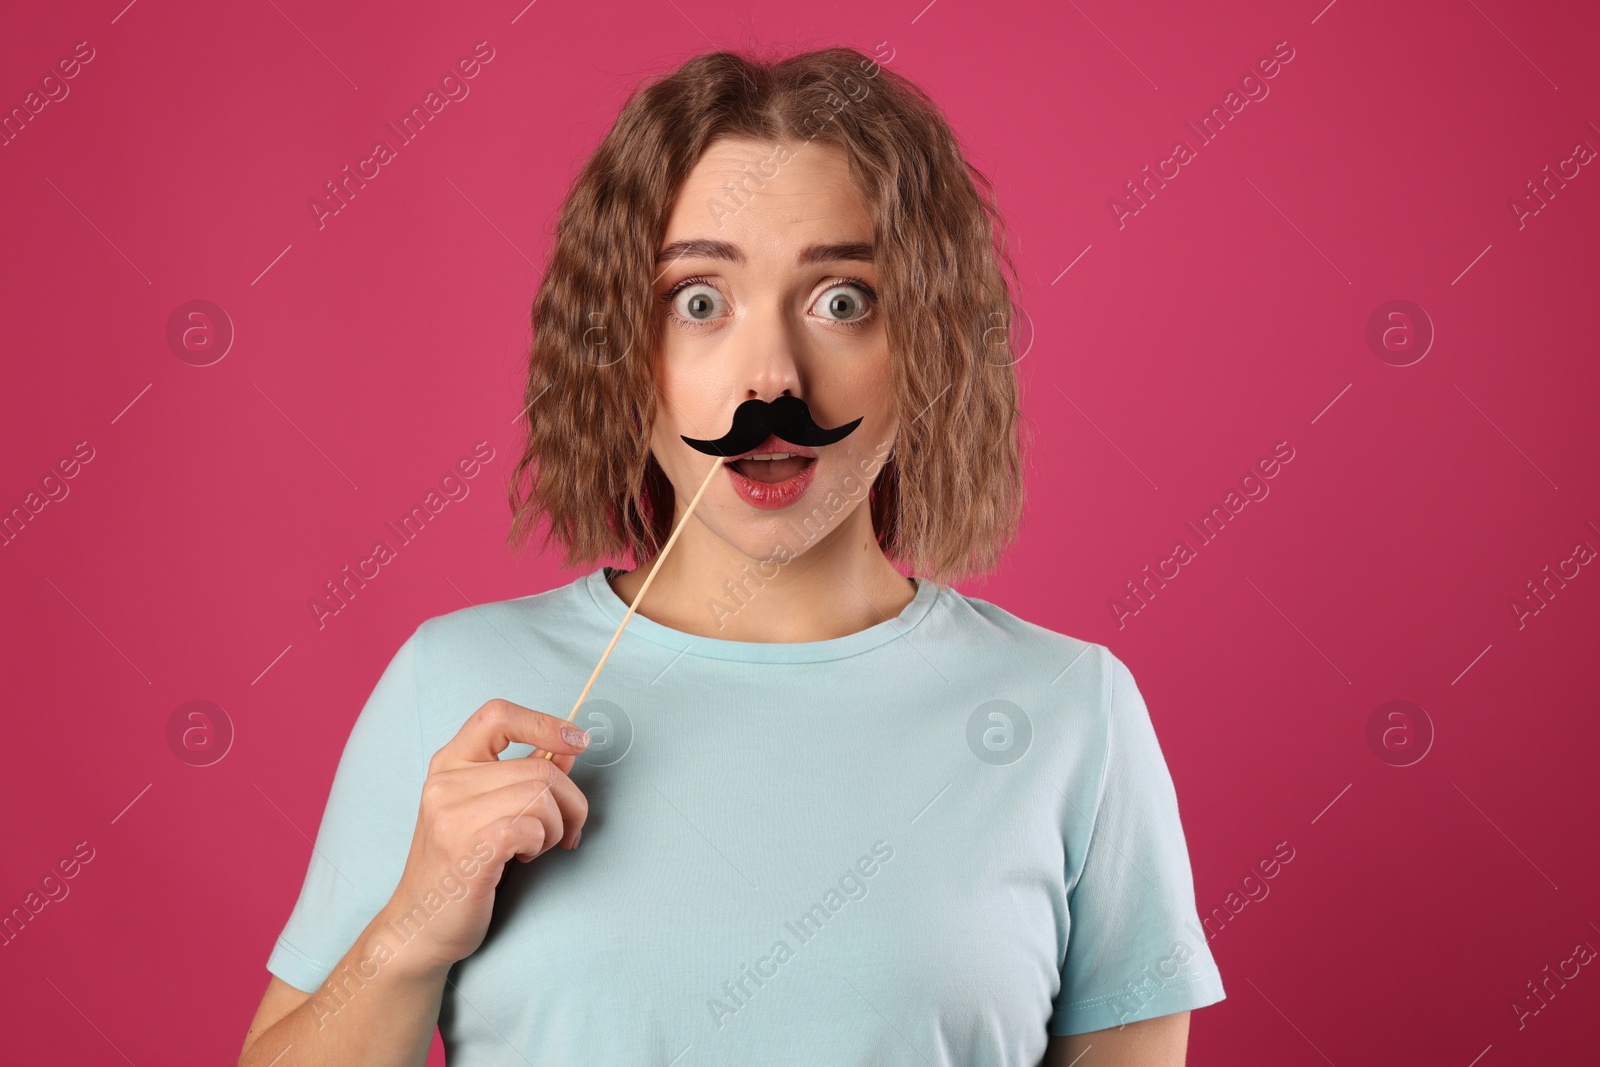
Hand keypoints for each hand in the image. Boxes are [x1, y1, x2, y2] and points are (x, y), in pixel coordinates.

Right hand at [380, 698, 591, 974]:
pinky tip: (524, 857)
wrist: (417, 927)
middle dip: (571, 802)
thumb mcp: (485, 811)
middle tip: (568, 831)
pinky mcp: (468, 849)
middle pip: (540, 768)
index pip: (497, 715)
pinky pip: (531, 826)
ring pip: (541, 796)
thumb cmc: (458, 867)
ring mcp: (452, 816)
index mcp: (448, 764)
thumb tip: (567, 752)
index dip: (544, 723)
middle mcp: (445, 783)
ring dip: (557, 827)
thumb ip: (522, 777)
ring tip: (537, 848)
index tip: (576, 742)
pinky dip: (542, 842)